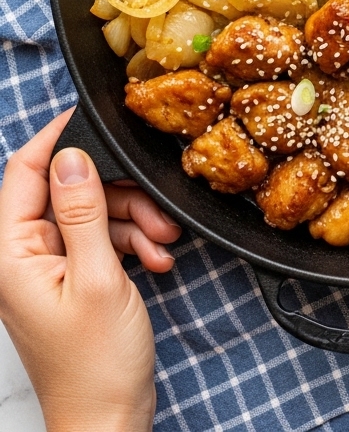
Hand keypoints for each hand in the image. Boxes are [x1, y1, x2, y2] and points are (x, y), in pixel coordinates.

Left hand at [0, 109, 181, 431]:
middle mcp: (24, 255)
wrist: (109, 419)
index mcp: (12, 253)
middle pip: (68, 191)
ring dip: (134, 221)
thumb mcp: (97, 277)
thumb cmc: (95, 364)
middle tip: (155, 205)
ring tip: (163, 245)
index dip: (59, 140)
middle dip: (118, 193)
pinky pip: (102, 239)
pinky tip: (156, 261)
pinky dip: (132, 244)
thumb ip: (83, 212)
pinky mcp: (74, 278)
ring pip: (92, 213)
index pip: (25, 172)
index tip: (95, 117)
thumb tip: (72, 157)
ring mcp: (49, 268)